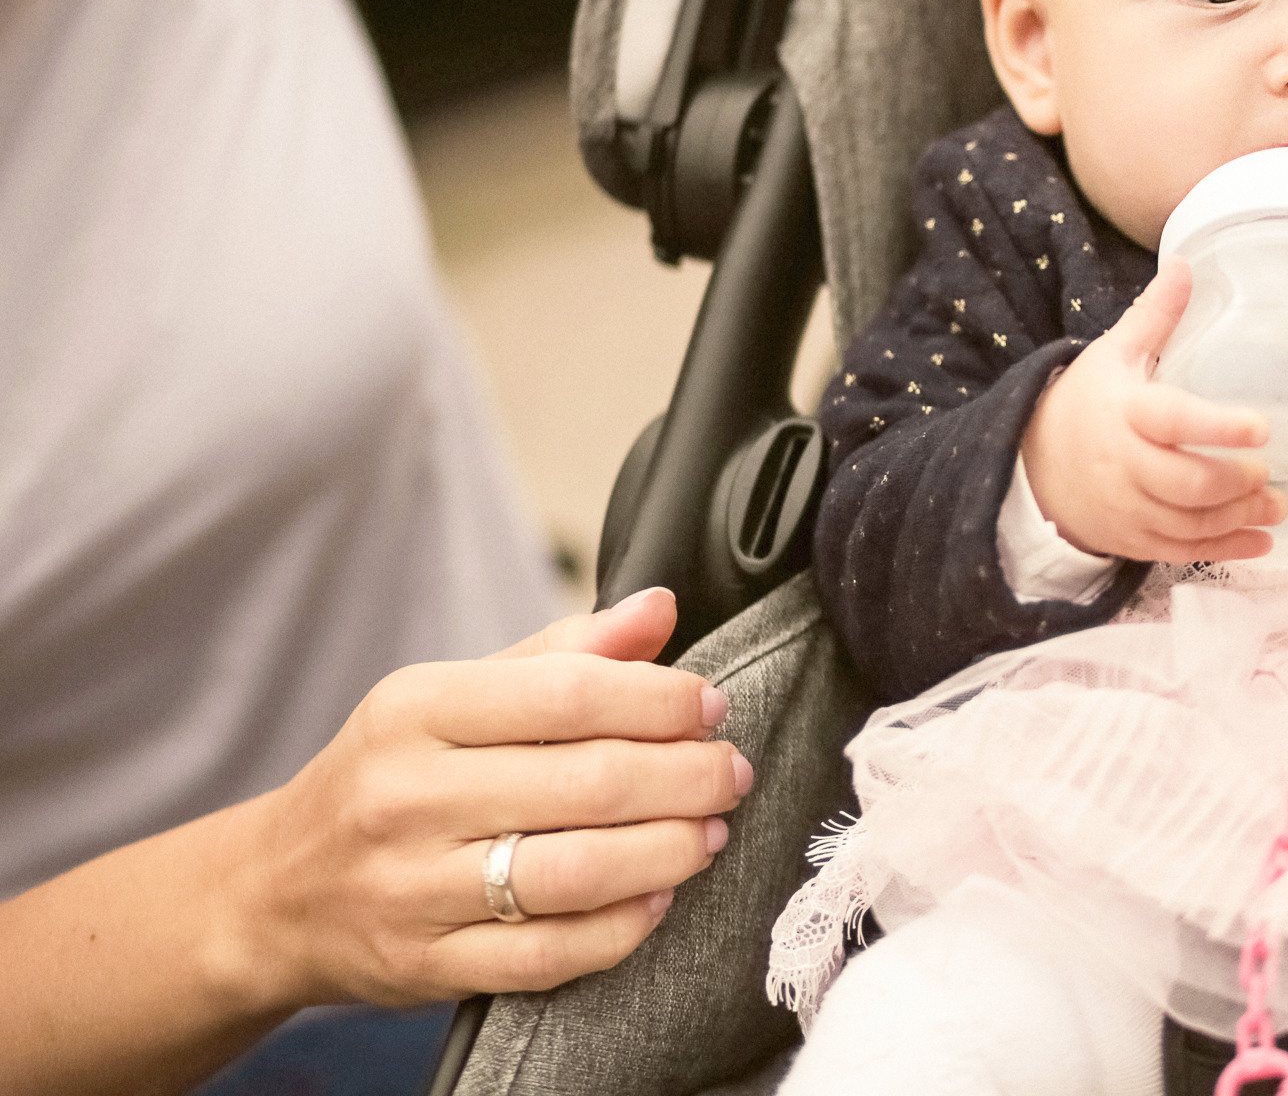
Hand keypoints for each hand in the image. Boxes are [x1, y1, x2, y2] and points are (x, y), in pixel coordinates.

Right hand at [226, 586, 751, 1007]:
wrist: (273, 891)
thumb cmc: (387, 777)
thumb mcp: (449, 696)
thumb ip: (561, 654)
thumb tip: (656, 607)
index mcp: (416, 711)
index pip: (566, 695)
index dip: (660, 700)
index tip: (711, 706)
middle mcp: (407, 797)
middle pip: (584, 785)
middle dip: (684, 777)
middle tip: (730, 772)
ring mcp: (412, 889)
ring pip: (572, 874)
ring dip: (666, 851)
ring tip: (710, 831)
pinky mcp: (424, 965)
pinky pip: (546, 956)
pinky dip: (619, 928)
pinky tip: (658, 897)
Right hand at [1020, 257, 1287, 561]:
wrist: (1034, 466)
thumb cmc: (1086, 403)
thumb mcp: (1113, 354)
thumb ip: (1154, 316)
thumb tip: (1187, 265)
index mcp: (1125, 412)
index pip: (1173, 421)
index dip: (1218, 426)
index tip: (1263, 427)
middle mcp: (1124, 465)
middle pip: (1186, 483)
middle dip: (1235, 483)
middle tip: (1270, 473)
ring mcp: (1128, 508)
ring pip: (1188, 523)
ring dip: (1239, 518)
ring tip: (1278, 505)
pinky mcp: (1133, 540)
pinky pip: (1182, 552)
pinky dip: (1225, 551)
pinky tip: (1261, 542)